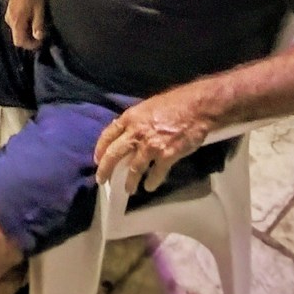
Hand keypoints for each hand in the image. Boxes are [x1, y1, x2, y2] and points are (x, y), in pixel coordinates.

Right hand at [4, 0, 46, 49]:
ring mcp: (8, 12)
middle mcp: (9, 18)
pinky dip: (22, 24)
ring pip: (15, 29)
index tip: (41, 42)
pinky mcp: (10, 6)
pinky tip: (31, 18)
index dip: (30, 45)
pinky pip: (14, 21)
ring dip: (25, 31)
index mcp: (16, 20)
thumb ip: (38, 24)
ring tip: (37, 27)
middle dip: (28, 39)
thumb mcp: (40, 9)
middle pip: (16, 36)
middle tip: (41, 36)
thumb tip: (38, 38)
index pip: (19, 41)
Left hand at [94, 83, 212, 194]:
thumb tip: (127, 131)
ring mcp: (151, 145)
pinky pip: (156, 174)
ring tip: (128, 189)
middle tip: (101, 180)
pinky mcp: (166, 156)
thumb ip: (136, 120)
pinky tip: (150, 186)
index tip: (97, 159)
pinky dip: (152, 182)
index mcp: (131, 117)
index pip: (108, 134)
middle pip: (114, 154)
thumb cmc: (175, 103)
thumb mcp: (148, 106)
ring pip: (134, 169)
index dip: (100, 148)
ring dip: (129, 182)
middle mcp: (137, 132)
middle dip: (106, 169)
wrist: (197, 107)